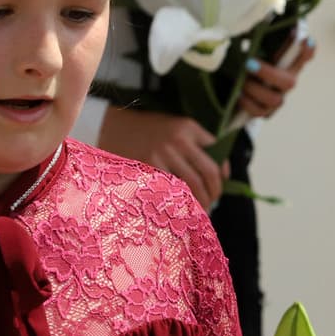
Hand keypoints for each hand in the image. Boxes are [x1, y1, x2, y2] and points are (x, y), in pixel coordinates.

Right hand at [97, 106, 227, 208]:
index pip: (216, 151)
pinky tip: (182, 207)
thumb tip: (217, 171)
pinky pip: (173, 189)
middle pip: (209, 172)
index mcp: (189, 128)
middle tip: (214, 200)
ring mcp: (164, 154)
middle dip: (215, 191)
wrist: (112, 126)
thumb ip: (193, 144)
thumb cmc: (146, 130)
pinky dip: (180, 201)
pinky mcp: (150, 167)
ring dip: (201, 200)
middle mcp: (180, 140)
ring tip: (201, 208)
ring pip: (193, 184)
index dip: (223, 171)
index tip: (222, 181)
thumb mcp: (173, 127)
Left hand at [237, 34, 316, 118]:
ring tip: (240, 81)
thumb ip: (257, 39)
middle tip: (249, 64)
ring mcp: (278, 98)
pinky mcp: (266, 112)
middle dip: (268, 73)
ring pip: (274, 99)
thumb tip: (254, 24)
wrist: (234, 87)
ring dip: (254, 89)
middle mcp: (286, 82)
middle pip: (289, 82)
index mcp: (287, 64)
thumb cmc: (247, 64)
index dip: (307, 51)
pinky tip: (238, 94)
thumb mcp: (253, 50)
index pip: (304, 56)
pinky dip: (247, 103)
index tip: (306, 40)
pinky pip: (260, 112)